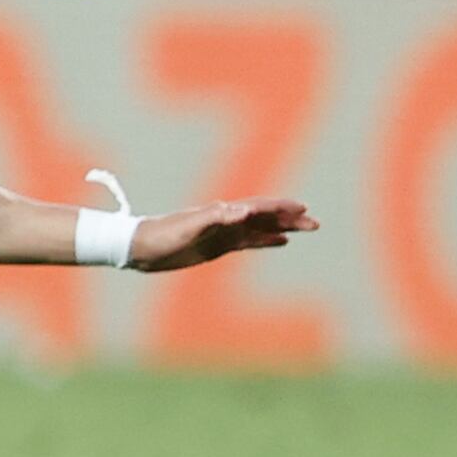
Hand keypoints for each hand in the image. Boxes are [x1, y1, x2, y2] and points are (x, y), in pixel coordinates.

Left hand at [125, 198, 317, 270]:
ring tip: (304, 229)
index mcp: (222, 213)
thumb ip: (216, 218)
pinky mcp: (217, 246)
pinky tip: (280, 241)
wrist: (142, 247)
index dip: (280, 208)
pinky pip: (249, 242)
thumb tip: (244, 211)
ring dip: (283, 227)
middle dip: (289, 218)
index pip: (258, 208)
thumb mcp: (189, 227)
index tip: (302, 209)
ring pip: (261, 228)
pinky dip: (266, 240)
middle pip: (264, 217)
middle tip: (315, 223)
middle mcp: (226, 220)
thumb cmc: (163, 236)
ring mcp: (223, 233)